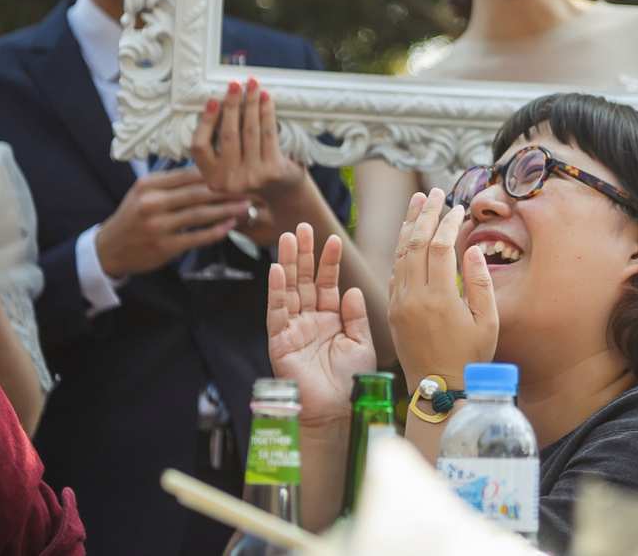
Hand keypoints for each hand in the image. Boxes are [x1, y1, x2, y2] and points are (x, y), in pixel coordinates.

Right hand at [95, 167, 249, 277]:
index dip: (215, 172)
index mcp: (149, 184)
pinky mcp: (163, 247)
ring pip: (200, 215)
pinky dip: (215, 231)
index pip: (188, 174)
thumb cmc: (133, 216)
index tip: (237, 171)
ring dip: (226, 210)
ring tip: (246, 206)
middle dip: (227, 191)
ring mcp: (157, 226)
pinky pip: (196, 237)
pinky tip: (230, 226)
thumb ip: (171, 182)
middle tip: (250, 188)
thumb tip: (207, 169)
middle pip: (197, 193)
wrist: (109, 248)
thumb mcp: (144, 192)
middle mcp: (151, 203)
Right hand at [191, 78, 307, 201]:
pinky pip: (268, 134)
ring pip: (249, 131)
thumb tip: (217, 105)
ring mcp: (252, 176)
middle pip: (228, 135)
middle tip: (234, 84)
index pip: (200, 147)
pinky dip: (267, 113)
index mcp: (212, 179)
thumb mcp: (229, 167)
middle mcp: (229, 180)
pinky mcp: (273, 170)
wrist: (283, 194)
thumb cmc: (253, 173)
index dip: (205, 122)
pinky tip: (266, 99)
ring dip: (251, 103)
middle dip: (232, 105)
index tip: (213, 100)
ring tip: (252, 85)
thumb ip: (218, 147)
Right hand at [267, 223, 375, 425]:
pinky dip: (276, 291)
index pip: (327, 283)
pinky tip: (276, 270)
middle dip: (304, 253)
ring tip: (288, 237)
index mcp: (331, 319)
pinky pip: (277, 312)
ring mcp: (294, 330)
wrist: (338, 412)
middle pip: (305, 280)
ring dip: (288, 264)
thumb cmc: (352, 383)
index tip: (332, 239)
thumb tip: (351, 289)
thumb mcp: (361, 343)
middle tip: (302, 226)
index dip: (329, 262)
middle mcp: (310, 320)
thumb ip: (356, 316)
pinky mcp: (280, 342)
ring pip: (289, 289)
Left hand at [387, 189, 497, 387]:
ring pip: (399, 254)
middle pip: (415, 243)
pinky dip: (401, 250)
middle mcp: (414, 297)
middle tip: (434, 192)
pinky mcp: (392, 311)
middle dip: (426, 214)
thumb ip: (480, 283)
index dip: (449, 223)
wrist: (439, 391)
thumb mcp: (488, 323)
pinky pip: (394, 272)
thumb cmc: (470, 358)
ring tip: (417, 202)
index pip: (439, 247)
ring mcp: (399, 304)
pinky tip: (408, 236)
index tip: (458, 208)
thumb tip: (471, 249)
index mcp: (439, 299)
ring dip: (408, 225)